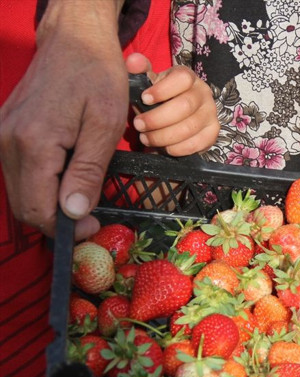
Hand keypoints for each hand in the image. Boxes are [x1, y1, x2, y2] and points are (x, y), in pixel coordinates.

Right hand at [0, 1, 126, 239]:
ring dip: (49, 205)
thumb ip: (88, 172)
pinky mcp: (5, 132)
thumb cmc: (97, 78)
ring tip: (83, 197)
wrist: (74, 41)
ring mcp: (2, 136)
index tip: (93, 226)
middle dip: (56, 221)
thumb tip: (74, 213)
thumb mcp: (105, 126)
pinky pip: (18, 174)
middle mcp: (8, 142)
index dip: (65, 228)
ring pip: (19, 193)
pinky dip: (41, 186)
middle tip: (91, 218)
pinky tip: (68, 178)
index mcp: (33, 143)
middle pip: (24, 206)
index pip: (38, 208)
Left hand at [125, 53, 219, 155]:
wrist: (175, 114)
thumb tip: (134, 61)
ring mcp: (211, 113)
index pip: (182, 79)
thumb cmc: (159, 97)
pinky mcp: (212, 132)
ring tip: (146, 138)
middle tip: (138, 125)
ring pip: (189, 128)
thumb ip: (139, 70)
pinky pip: (197, 143)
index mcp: (187, 77)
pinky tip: (163, 148)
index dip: (162, 90)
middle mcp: (203, 93)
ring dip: (163, 136)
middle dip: (157, 119)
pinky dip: (177, 148)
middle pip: (184, 106)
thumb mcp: (148, 82)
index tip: (144, 99)